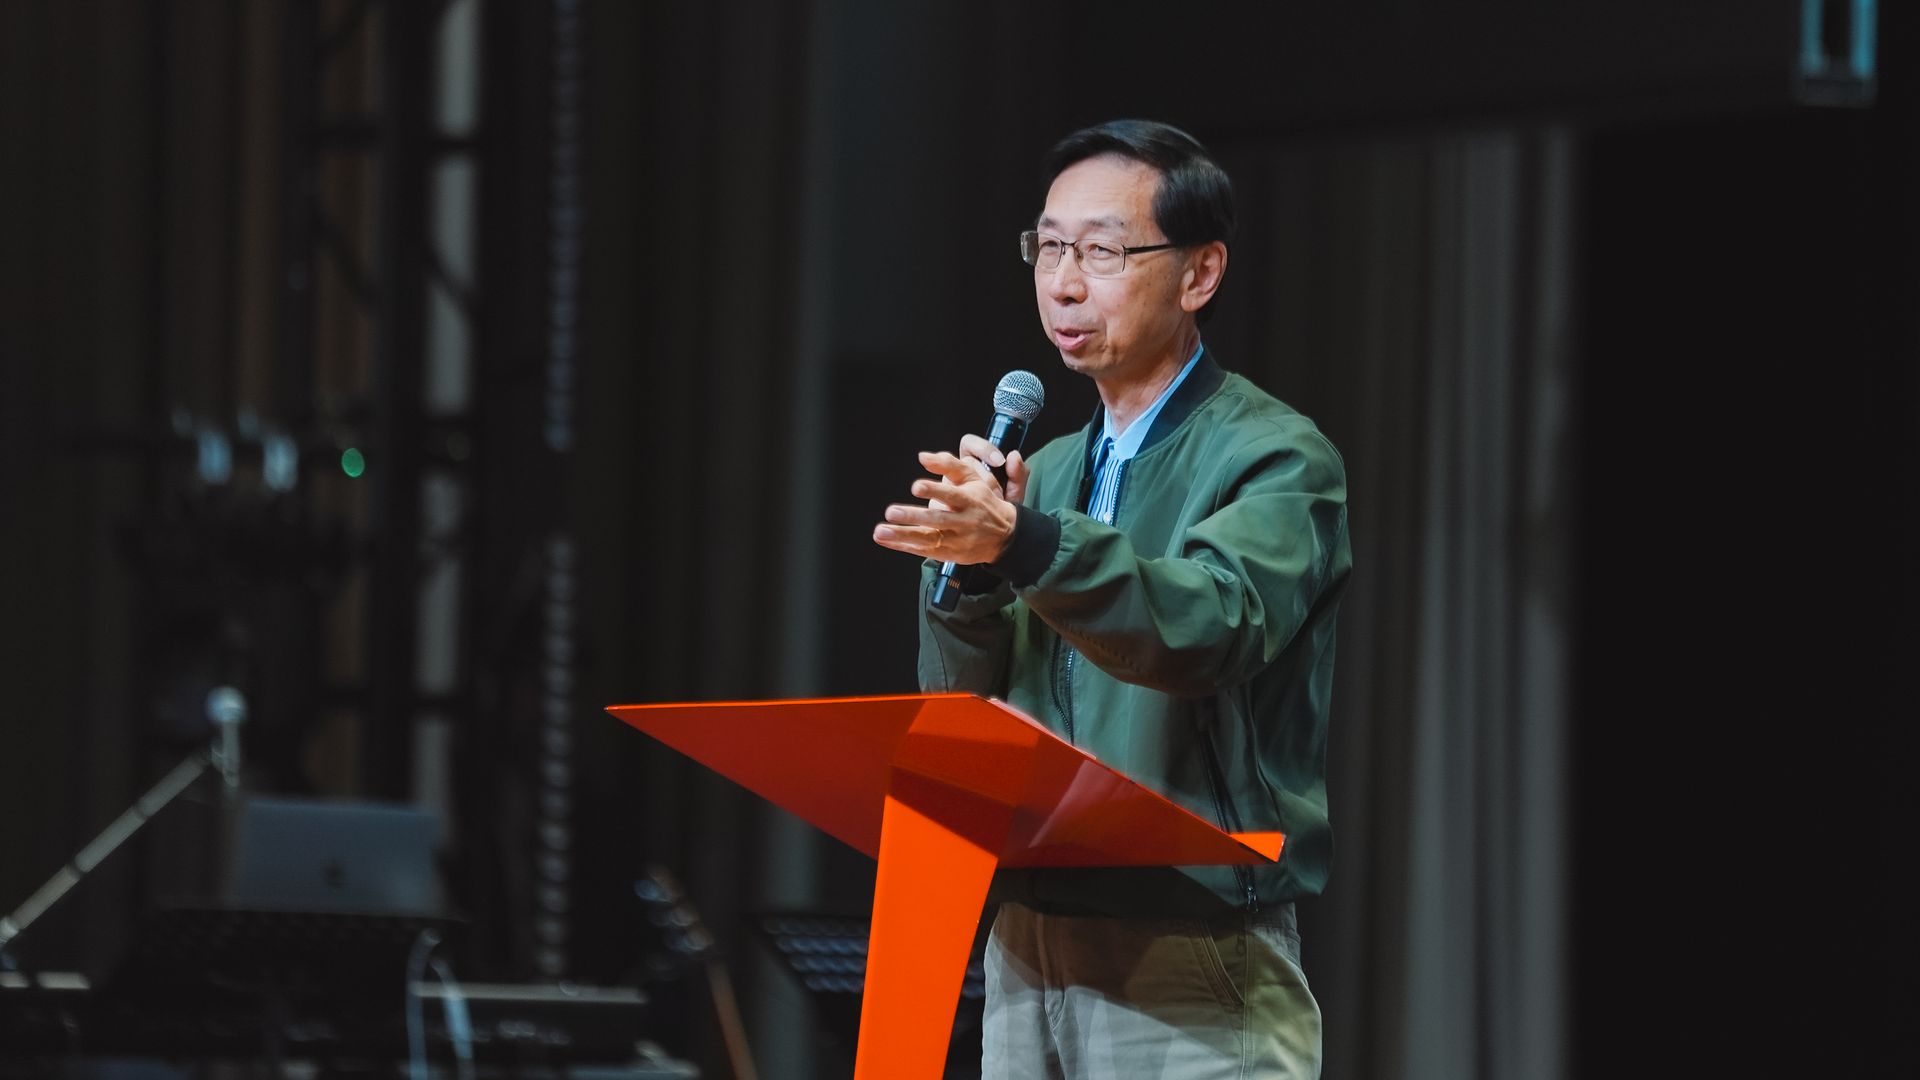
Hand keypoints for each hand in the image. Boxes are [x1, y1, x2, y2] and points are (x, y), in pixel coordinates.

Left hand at [872, 441, 1029, 563]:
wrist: (1006, 535)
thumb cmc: (983, 501)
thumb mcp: (973, 478)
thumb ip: (950, 464)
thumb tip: (923, 456)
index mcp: (970, 500)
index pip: (952, 495)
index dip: (934, 491)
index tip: (916, 487)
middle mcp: (964, 521)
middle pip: (938, 519)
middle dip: (913, 516)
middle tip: (891, 512)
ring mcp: (957, 540)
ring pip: (928, 539)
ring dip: (903, 535)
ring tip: (880, 531)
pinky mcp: (950, 553)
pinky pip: (924, 551)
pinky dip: (904, 546)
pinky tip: (886, 540)